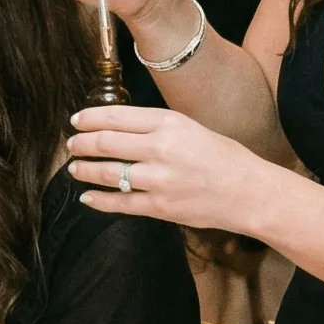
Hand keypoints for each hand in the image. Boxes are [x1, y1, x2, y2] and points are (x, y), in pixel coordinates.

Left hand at [65, 103, 274, 232]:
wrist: (251, 193)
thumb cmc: (223, 157)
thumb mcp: (189, 128)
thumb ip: (154, 126)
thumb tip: (115, 126)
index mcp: (168, 123)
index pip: (115, 116)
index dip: (89, 119)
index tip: (76, 121)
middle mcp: (160, 149)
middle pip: (105, 143)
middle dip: (80, 144)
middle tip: (71, 145)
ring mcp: (158, 180)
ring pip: (106, 173)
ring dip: (83, 170)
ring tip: (74, 168)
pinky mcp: (160, 206)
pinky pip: (119, 203)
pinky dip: (98, 200)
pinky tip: (87, 197)